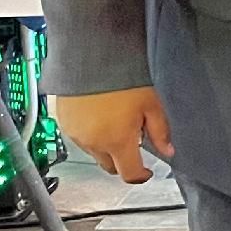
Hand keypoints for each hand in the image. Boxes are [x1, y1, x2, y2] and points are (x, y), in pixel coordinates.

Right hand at [53, 86, 173, 183]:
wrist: (90, 55)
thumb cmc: (122, 75)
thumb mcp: (151, 103)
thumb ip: (160, 131)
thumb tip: (168, 150)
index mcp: (117, 142)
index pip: (130, 174)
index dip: (141, 176)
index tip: (147, 170)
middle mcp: (94, 143)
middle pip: (110, 166)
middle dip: (122, 159)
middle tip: (133, 139)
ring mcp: (75, 134)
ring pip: (94, 152)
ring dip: (105, 145)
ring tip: (114, 120)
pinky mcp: (63, 122)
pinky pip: (79, 137)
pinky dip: (90, 133)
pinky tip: (98, 114)